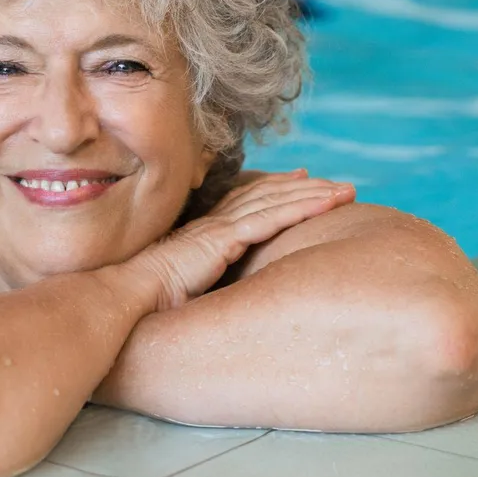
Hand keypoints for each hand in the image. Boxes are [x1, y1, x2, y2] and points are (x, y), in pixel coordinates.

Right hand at [134, 170, 355, 310]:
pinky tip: (324, 206)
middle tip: (340, 185)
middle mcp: (217, 221)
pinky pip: (270, 219)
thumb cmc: (153, 296)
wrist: (133, 292)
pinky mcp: (224, 238)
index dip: (280, 187)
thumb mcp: (190, 283)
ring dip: (314, 195)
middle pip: (270, 194)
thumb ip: (208, 277)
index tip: (305, 180)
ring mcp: (222, 227)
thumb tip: (222, 291)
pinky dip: (300, 209)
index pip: (251, 199)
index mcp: (209, 229)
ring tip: (345, 192)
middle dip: (308, 187)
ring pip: (276, 201)